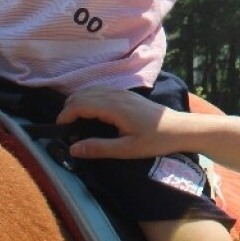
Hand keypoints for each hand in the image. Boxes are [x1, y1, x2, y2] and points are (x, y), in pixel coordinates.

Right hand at [59, 87, 179, 159]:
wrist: (180, 128)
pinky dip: (88, 100)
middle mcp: (116, 94)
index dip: (65, 115)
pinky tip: (90, 116)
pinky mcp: (126, 95)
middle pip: (82, 94)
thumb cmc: (155, 140)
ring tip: (75, 125)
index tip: (59, 131)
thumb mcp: (127, 149)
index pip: (80, 103)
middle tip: (66, 131)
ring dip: (77, 104)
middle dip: (68, 109)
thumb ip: (99, 148)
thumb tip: (72, 148)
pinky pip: (100, 92)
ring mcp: (121, 92)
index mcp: (114, 106)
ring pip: (90, 90)